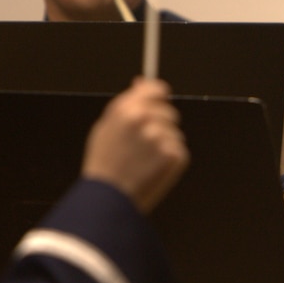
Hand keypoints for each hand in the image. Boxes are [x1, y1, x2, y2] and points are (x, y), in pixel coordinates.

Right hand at [82, 78, 188, 212]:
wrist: (107, 201)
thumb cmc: (104, 166)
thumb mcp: (105, 128)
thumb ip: (126, 103)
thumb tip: (141, 81)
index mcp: (125, 108)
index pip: (156, 89)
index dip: (160, 96)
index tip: (161, 102)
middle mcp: (144, 118)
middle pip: (169, 112)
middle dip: (162, 126)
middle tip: (145, 147)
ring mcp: (160, 136)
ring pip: (175, 134)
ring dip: (166, 146)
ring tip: (145, 163)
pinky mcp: (173, 154)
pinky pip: (180, 151)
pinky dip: (171, 162)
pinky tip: (153, 171)